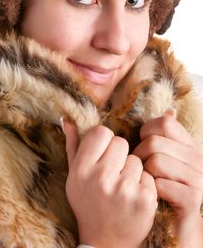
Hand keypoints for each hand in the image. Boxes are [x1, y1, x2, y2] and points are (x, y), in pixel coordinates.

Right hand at [63, 120, 157, 247]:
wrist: (105, 241)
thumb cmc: (88, 203)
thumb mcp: (75, 176)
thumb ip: (73, 146)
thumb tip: (68, 119)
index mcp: (82, 169)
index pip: (102, 132)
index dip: (104, 141)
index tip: (102, 154)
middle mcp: (101, 178)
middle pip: (121, 142)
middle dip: (119, 155)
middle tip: (113, 173)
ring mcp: (124, 189)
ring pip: (136, 159)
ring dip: (132, 171)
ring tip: (123, 188)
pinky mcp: (144, 199)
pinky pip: (148, 175)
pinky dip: (144, 184)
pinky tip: (133, 197)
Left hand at [133, 110, 202, 246]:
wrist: (177, 226)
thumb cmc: (166, 188)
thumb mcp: (167, 159)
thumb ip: (167, 136)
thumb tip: (170, 111)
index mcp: (189, 145)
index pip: (164, 122)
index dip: (146, 132)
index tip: (143, 147)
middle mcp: (197, 158)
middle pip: (154, 142)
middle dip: (139, 156)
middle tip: (140, 170)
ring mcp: (197, 178)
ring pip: (155, 160)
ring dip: (144, 173)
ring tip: (147, 182)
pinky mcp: (192, 198)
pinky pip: (160, 183)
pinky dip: (151, 189)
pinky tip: (154, 195)